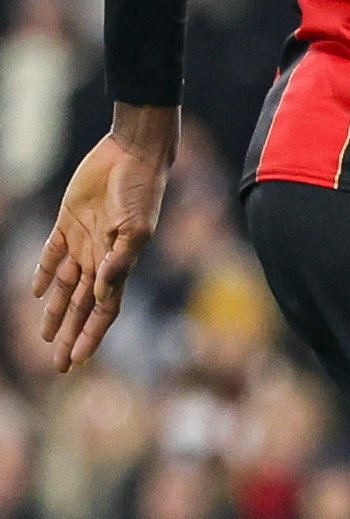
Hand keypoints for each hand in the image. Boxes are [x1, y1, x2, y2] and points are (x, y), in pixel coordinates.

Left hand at [31, 111, 176, 374]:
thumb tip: (104, 291)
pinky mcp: (67, 222)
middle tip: (60, 365)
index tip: (76, 360)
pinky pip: (52, 254)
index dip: (90, 336)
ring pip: (66, 287)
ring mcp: (83, 241)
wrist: (133, 154)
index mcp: (119, 263)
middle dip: (72, 335)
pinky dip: (44, 273)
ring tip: (46, 337)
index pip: (104, 310)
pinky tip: (38, 292)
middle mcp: (100, 258)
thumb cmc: (142, 189)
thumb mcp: (136, 226)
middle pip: (83, 306)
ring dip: (57, 312)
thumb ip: (120, 259)